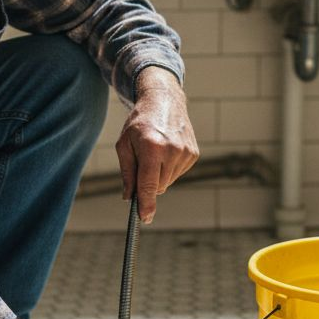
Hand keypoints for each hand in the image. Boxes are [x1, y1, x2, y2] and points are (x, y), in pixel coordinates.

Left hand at [116, 67, 198, 223]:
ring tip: (155, 152)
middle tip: (143, 163)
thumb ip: (126, 172)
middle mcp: (172, 150)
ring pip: (168, 181)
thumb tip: (129, 197)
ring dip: (159, 175)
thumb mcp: (124, 144)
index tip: (145, 218)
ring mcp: (185, 152)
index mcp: (152, 147)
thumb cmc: (140, 122)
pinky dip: (169, 168)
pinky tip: (166, 151)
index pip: (149, 184)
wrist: (164, 100)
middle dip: (148, 183)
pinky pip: (177, 173)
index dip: (146, 204)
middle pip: (158, 186)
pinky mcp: (193, 153)